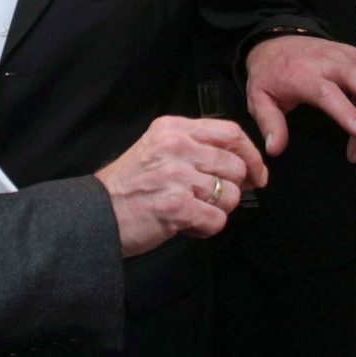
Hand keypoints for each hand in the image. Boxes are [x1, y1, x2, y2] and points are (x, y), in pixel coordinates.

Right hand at [95, 116, 266, 257]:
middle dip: (234, 187)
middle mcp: (176, 147)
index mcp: (173, 128)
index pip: (230, 132)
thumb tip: (244, 164)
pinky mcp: (176, 207)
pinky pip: (217, 220)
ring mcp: (176, 176)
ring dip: (218, 210)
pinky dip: (207, 228)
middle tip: (216, 199)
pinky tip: (188, 224)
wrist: (99, 213)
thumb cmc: (132, 184)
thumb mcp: (159, 147)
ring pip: (229, 194)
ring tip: (195, 211)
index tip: (256, 172)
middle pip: (235, 165)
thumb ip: (196, 146)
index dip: (251, 154)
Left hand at [245, 35, 355, 162]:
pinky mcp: (352, 55)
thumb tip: (275, 148)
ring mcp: (342, 55)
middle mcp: (325, 62)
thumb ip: (270, 123)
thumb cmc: (270, 73)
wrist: (274, 41)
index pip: (328, 94)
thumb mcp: (259, 98)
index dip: (348, 113)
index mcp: (302, 74)